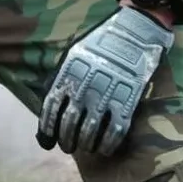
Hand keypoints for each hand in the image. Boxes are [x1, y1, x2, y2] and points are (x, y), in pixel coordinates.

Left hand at [36, 4, 174, 156]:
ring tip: (84, 148)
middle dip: (66, 140)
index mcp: (68, 76)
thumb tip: (50, 102)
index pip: (51, 108)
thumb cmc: (99, 43)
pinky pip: (114, 132)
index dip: (47, 128)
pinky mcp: (127, 104)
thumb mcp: (73, 54)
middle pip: (69, 124)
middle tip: (68, 147)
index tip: (47, 141)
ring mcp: (105, 98)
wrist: (135, 31)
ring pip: (89, 132)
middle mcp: (84, 89)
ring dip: (84, 145)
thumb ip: (61, 77)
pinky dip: (107, 145)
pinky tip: (104, 150)